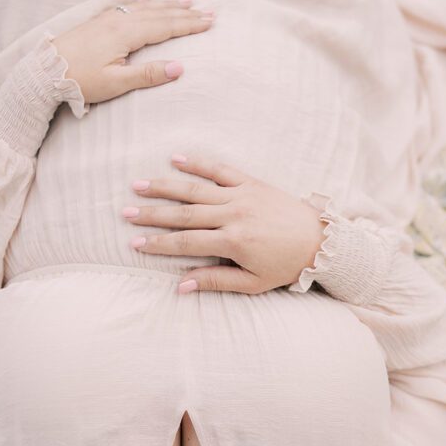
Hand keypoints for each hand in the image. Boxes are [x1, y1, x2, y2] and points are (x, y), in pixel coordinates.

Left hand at [52, 0, 213, 105]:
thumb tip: (179, 68)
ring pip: (146, 8)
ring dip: (169, 5)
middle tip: (208, 12)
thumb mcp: (116, 84)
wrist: (46, 70)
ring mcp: (109, 19)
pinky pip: (128, 6)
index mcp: (126, 34)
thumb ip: (148, 75)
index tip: (209, 23)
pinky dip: (143, 1)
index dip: (189, 25)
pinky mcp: (100, 22)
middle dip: (185, 13)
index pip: (165, 27)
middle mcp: (119, 21)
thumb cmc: (80, 80)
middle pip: (160, 14)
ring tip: (187, 2)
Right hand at [123, 155, 328, 294]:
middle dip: (153, 214)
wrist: (320, 240)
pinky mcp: (251, 182)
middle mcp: (234, 215)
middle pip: (184, 214)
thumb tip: (182, 286)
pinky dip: (197, 163)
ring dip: (165, 186)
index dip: (159, 244)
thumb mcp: (252, 283)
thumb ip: (217, 282)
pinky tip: (175, 158)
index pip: (187, 242)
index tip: (136, 243)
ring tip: (139, 185)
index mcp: (234, 242)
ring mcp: (242, 195)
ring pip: (196, 189)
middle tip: (126, 212)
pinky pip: (220, 170)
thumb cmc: (286, 265)